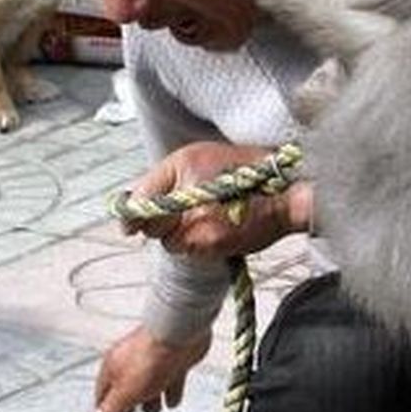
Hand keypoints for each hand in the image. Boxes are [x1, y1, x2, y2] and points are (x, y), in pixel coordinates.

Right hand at [94, 325, 212, 411]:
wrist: (179, 336)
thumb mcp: (125, 393)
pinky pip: (169, 378)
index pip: (102, 393)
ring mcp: (152, 358)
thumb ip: (113, 410)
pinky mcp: (173, 358)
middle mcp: (130, 360)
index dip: (106, 410)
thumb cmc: (150, 360)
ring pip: (148, 384)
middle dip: (130, 404)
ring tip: (154, 411)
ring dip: (151, 400)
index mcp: (112, 366)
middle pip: (126, 387)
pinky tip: (172, 401)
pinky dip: (170, 391)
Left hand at [121, 141, 312, 260]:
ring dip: (184, 230)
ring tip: (206, 210)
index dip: (143, 215)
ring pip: (176, 244)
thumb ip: (149, 187)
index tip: (145, 213)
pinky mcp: (221, 252)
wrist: (285, 193)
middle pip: (159, 234)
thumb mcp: (186, 159)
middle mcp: (197, 221)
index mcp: (187, 189)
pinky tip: (217, 223)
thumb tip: (125, 225)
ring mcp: (210, 241)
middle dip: (166, 220)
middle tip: (189, 201)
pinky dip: (201, 239)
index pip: (144, 218)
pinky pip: (195, 251)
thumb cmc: (238, 166)